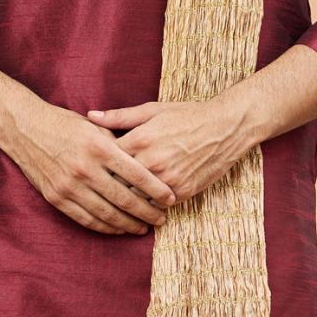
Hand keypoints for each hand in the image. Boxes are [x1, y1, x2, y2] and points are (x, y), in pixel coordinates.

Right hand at [3, 102, 176, 235]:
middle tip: (162, 219)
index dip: (156, 189)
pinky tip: (119, 228)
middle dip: (147, 211)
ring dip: (129, 224)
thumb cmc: (65, 124)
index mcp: (99, 147)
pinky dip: (106, 227)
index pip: (136, 174)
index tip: (171, 198)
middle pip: (124, 198)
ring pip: (107, 213)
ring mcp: (69, 185)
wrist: (25, 129)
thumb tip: (146, 158)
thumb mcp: (95, 126)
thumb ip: (119, 143)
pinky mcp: (57, 198)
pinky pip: (86, 219)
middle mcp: (85, 168)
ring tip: (144, 228)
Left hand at [86, 99, 251, 203]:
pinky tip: (140, 204)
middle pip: (116, 182)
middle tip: (97, 186)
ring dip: (125, 199)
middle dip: (106, 184)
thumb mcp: (153, 110)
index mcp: (141, 139)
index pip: (105, 159)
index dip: (96, 163)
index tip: (91, 165)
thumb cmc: (187, 116)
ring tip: (114, 199)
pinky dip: (147, 205)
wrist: (225, 128)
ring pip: (134, 199)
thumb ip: (120, 116)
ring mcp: (167, 180)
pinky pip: (155, 206)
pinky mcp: (181, 193)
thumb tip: (91, 116)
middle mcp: (152, 162)